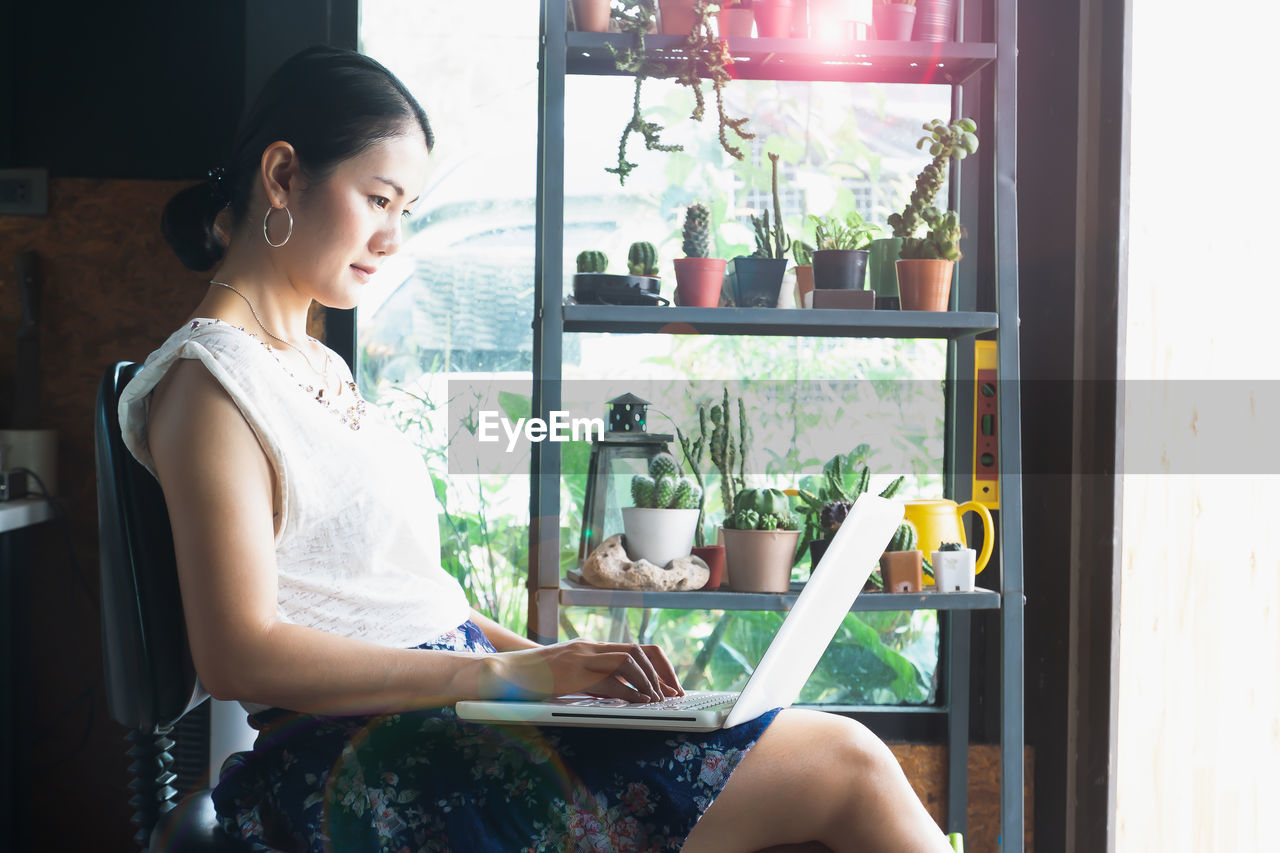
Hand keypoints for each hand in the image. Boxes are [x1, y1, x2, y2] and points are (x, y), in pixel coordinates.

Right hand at [483, 640, 684, 703]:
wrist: (505, 672)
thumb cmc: (533, 678)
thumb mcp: (567, 674)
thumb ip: (589, 677)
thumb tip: (618, 693)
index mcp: (591, 648)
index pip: (634, 649)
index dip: (657, 666)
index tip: (669, 685)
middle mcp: (590, 648)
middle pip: (639, 651)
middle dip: (662, 672)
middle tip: (674, 693)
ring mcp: (583, 657)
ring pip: (630, 659)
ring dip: (650, 680)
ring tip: (659, 699)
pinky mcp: (575, 672)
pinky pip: (611, 679)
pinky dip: (630, 690)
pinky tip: (641, 702)